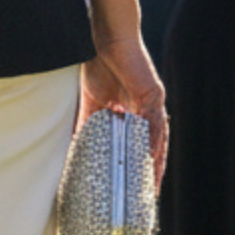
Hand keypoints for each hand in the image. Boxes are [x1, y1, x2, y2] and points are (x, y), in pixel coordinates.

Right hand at [84, 32, 168, 188]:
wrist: (105, 41)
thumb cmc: (100, 65)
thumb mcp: (92, 102)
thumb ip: (89, 122)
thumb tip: (76, 144)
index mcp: (136, 111)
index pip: (141, 143)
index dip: (140, 163)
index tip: (137, 184)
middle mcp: (148, 109)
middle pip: (154, 145)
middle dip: (152, 169)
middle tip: (149, 193)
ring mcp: (153, 102)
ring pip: (158, 138)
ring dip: (156, 160)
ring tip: (152, 181)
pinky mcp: (153, 95)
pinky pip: (155, 122)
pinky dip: (153, 140)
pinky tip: (150, 157)